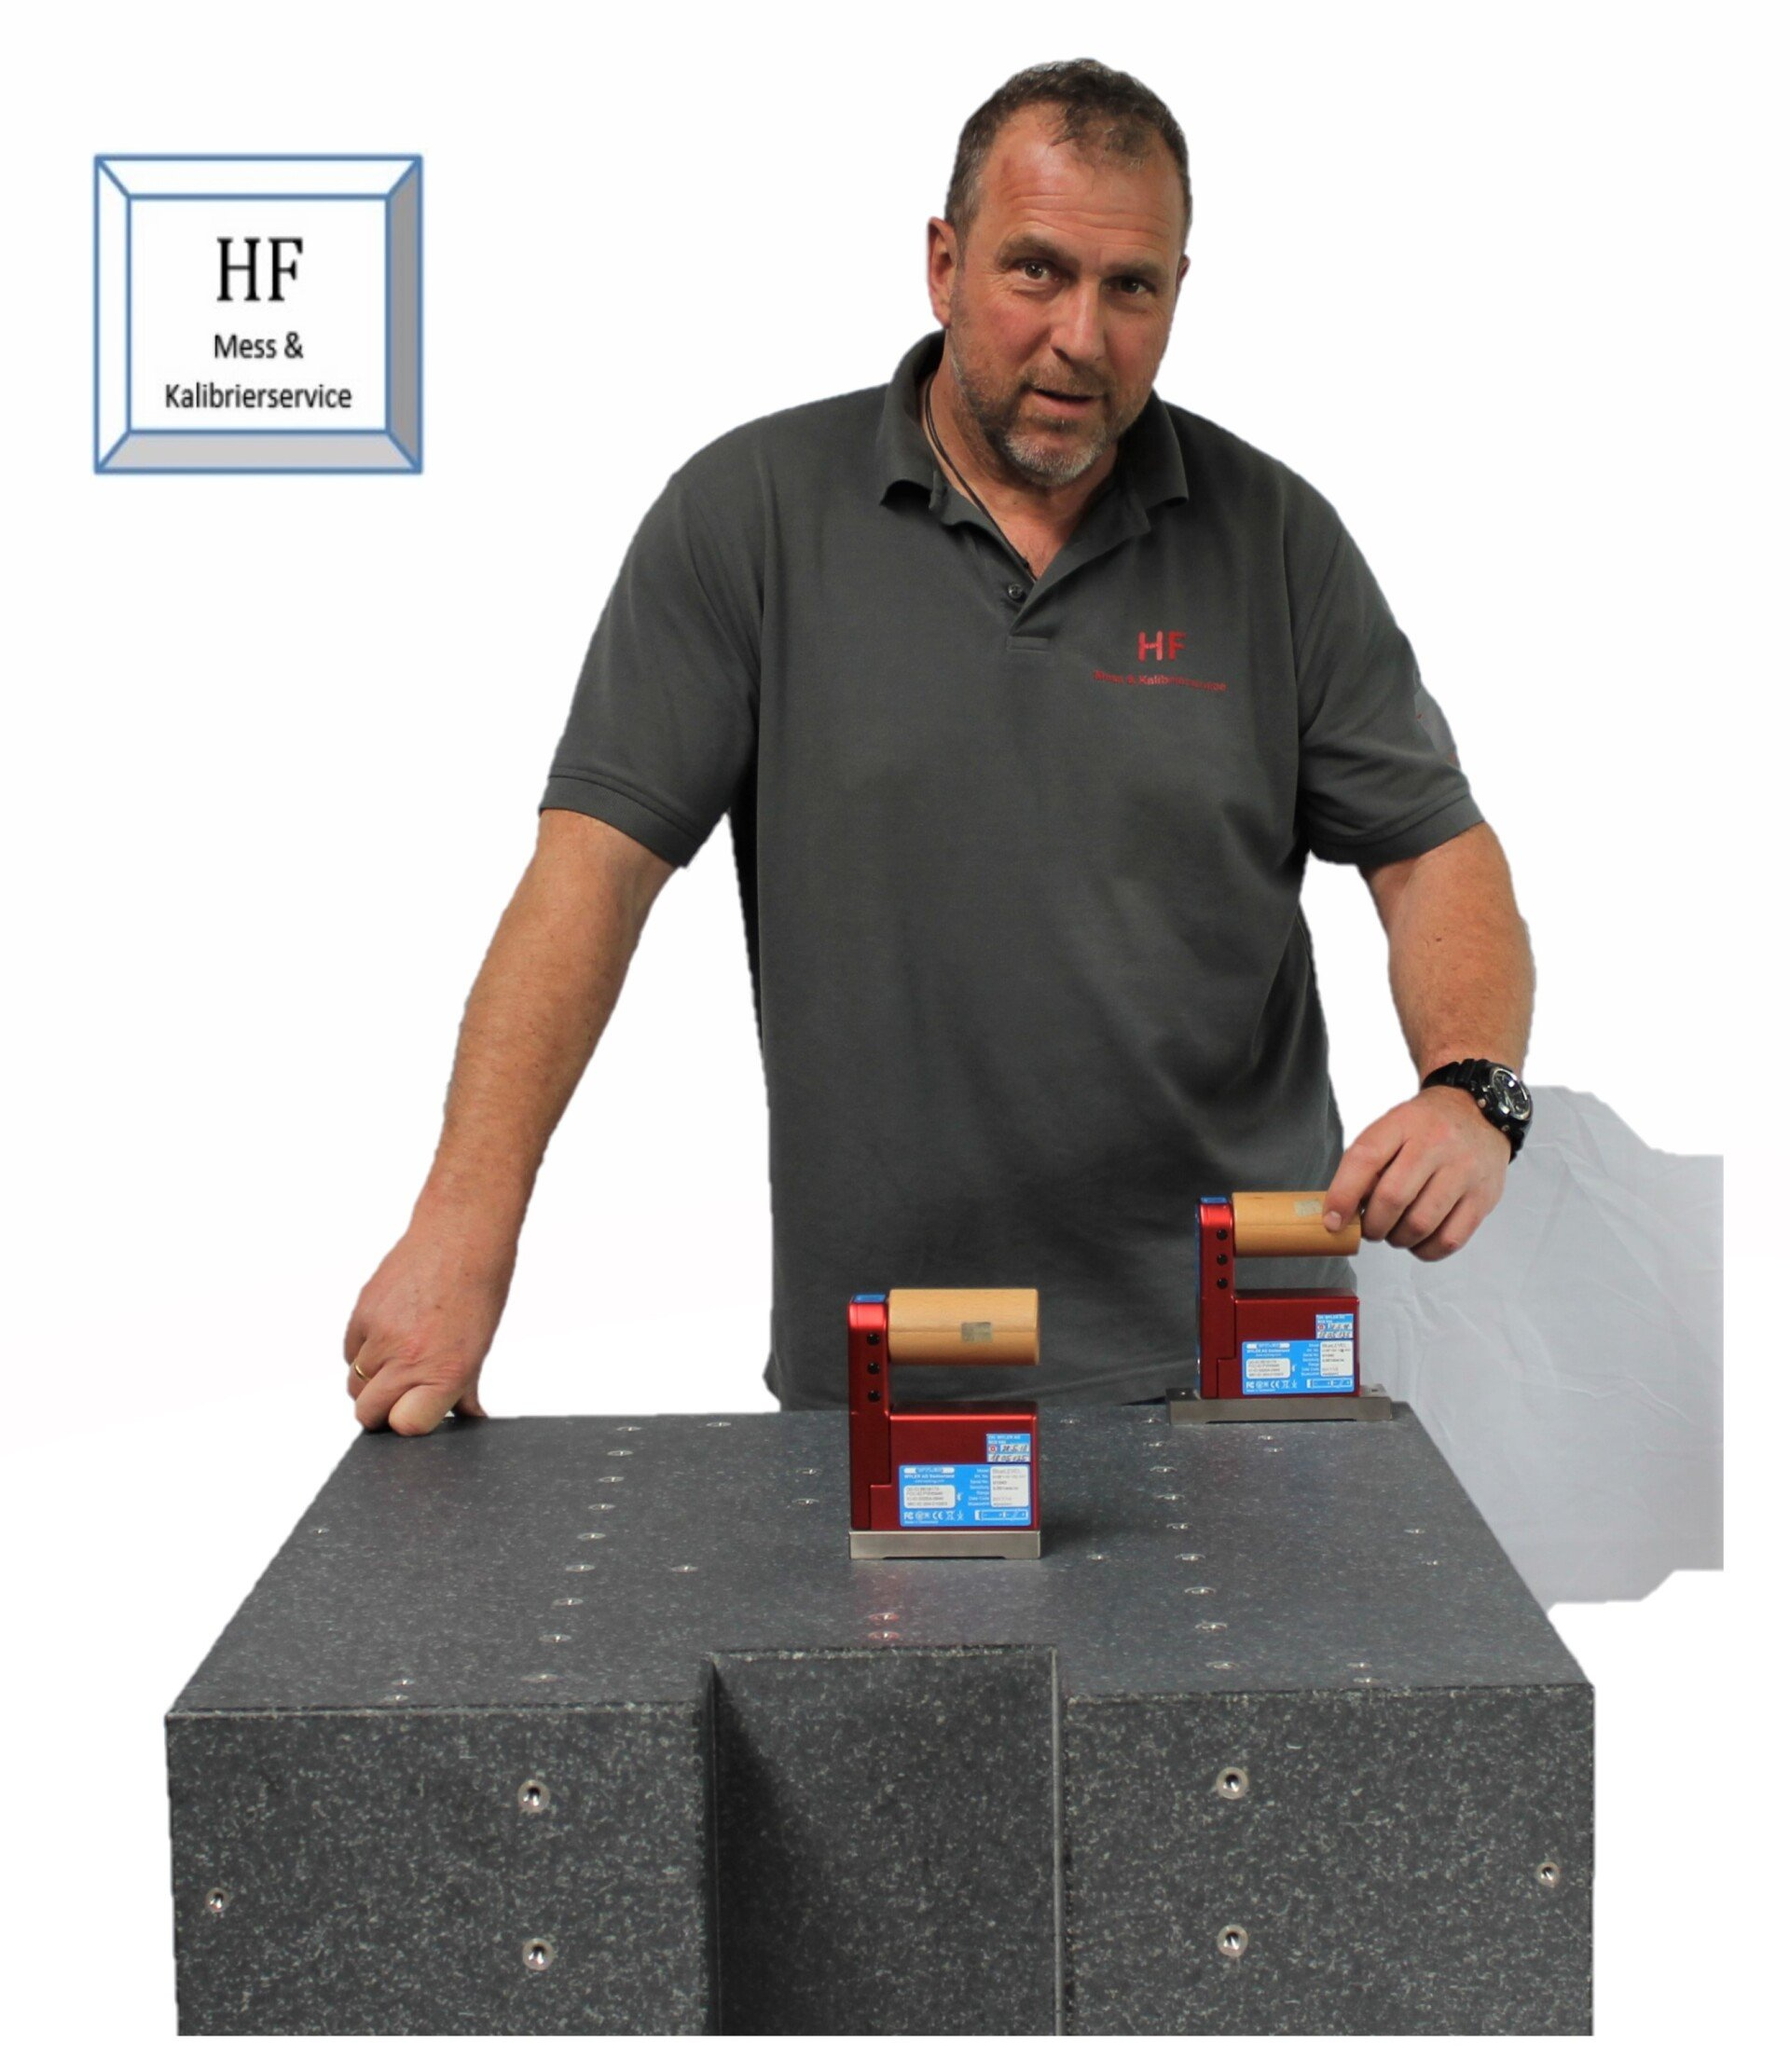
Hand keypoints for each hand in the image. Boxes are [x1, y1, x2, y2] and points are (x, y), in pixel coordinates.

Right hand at [343, 1215, 515, 1434]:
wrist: (461, 1235)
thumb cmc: (479, 1290)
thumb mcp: (479, 1347)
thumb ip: (463, 1389)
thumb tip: (465, 1419)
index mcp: (445, 1370)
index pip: (404, 1426)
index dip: (409, 1424)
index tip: (417, 1414)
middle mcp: (408, 1356)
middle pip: (369, 1414)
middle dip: (383, 1412)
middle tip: (403, 1395)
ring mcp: (380, 1334)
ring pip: (355, 1384)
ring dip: (373, 1382)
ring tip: (401, 1358)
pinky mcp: (362, 1312)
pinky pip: (350, 1352)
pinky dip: (364, 1352)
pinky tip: (390, 1334)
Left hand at [1322, 1086, 1510, 1261]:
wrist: (1478, 1114)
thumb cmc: (1426, 1128)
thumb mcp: (1392, 1128)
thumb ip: (1366, 1165)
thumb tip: (1343, 1212)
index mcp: (1404, 1122)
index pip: (1365, 1158)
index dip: (1342, 1195)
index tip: (1332, 1221)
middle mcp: (1438, 1143)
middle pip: (1393, 1198)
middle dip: (1372, 1225)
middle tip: (1369, 1227)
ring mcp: (1465, 1170)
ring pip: (1420, 1224)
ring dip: (1397, 1239)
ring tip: (1394, 1231)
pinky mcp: (1484, 1197)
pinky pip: (1449, 1239)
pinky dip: (1425, 1249)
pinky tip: (1419, 1239)